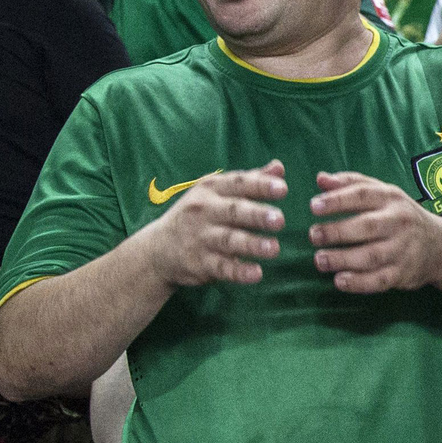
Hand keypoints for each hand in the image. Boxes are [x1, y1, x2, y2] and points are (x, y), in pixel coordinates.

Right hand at [136, 163, 286, 288]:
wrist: (159, 248)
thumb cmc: (198, 214)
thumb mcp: (217, 192)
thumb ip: (250, 181)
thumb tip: (279, 168)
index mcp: (212, 189)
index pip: (238, 183)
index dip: (260, 185)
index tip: (283, 188)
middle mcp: (204, 210)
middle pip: (233, 211)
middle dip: (256, 214)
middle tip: (280, 219)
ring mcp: (200, 237)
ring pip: (228, 240)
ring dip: (251, 244)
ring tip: (274, 248)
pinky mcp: (198, 263)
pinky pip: (221, 268)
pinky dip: (238, 272)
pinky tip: (256, 274)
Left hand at [307, 171, 441, 294]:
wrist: (441, 247)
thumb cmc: (401, 216)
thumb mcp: (383, 193)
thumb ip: (352, 184)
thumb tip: (320, 179)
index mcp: (391, 198)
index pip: (363, 195)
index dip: (337, 200)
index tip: (313, 206)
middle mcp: (399, 222)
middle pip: (366, 226)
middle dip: (337, 231)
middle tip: (313, 235)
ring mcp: (402, 249)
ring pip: (371, 256)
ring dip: (343, 259)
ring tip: (320, 260)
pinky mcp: (403, 274)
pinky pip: (379, 280)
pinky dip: (358, 283)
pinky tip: (339, 280)